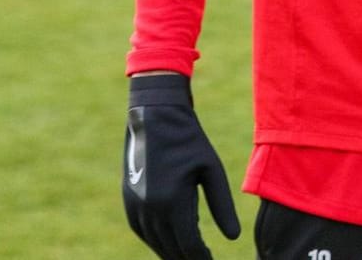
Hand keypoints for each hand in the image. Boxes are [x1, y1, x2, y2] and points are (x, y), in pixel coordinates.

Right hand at [123, 73, 241, 259]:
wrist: (156, 116)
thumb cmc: (189, 141)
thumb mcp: (212, 170)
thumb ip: (221, 205)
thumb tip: (233, 237)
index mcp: (172, 202)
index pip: (188, 245)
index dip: (201, 257)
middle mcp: (150, 208)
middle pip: (170, 247)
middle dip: (187, 258)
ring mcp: (135, 204)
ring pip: (154, 241)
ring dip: (170, 252)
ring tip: (187, 257)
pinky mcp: (128, 198)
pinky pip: (141, 229)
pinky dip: (154, 240)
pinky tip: (167, 242)